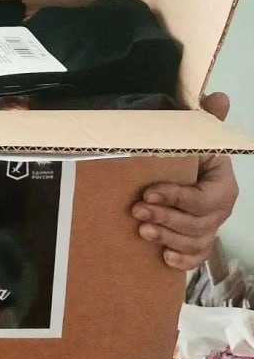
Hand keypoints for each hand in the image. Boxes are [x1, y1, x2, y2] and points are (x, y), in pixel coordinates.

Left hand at [133, 92, 238, 270]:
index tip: (148, 191)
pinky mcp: (197, 240)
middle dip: (166, 218)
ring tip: (142, 230)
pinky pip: (197, 257)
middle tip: (136, 211)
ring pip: (195, 241)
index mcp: (223, 184)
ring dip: (168, 237)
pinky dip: (183, 261)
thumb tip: (218, 97)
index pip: (204, 198)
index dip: (177, 197)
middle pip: (198, 223)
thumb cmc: (184, 150)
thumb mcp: (192, 131)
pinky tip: (164, 258)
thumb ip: (204, 117)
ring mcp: (210, 226)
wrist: (177, 166)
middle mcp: (220, 209)